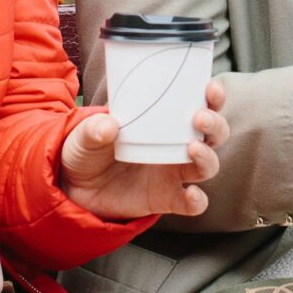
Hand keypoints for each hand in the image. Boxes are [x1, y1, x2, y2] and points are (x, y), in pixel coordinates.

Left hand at [58, 80, 223, 220]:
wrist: (76, 188)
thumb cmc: (87, 151)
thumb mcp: (83, 135)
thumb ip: (93, 129)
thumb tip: (109, 125)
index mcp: (164, 121)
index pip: (199, 104)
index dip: (213, 97)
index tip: (211, 88)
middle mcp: (176, 146)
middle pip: (213, 134)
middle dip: (215, 124)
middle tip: (200, 117)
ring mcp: (173, 173)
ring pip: (208, 165)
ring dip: (207, 156)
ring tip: (192, 147)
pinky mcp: (166, 199)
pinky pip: (192, 203)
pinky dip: (197, 201)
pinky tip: (192, 194)